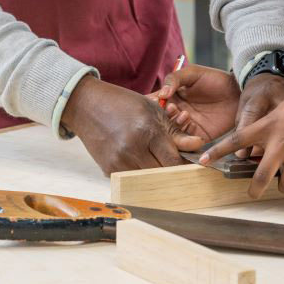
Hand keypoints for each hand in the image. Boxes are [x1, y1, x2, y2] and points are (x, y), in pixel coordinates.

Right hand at [62, 76, 184, 175]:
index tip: (191, 165)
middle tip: (175, 164)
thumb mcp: (151, 109)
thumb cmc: (121, 103)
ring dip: (155, 172)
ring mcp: (119, 161)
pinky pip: (132, 178)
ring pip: (148, 179)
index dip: (185, 165)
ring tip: (154, 159)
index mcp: (147, 130)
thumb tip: (197, 145)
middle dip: (171, 170)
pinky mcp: (108, 169)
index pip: (174, 161)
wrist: (86, 105)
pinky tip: (136, 158)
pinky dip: (138, 172)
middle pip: (163, 173)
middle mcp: (133, 148)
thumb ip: (174, 130)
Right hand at [153, 64, 239, 146]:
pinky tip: (190, 122)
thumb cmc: (215, 79)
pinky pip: (188, 141)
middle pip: (162, 120)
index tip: (154, 102)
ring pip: (173, 132)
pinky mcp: (199, 136)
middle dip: (164, 116)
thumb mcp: (192, 73)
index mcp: (172, 97)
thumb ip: (174, 79)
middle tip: (172, 108)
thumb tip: (162, 94)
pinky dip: (186, 136)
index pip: (156, 103)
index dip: (152, 104)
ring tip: (185, 113)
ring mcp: (188, 125)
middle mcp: (177, 113)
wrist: (238, 91)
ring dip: (175, 124)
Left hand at [200, 75, 283, 197]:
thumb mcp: (282, 109)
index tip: (203, 161)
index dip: (218, 152)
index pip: (237, 139)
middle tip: (252, 193)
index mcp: (268, 126)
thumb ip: (269, 128)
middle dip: (254, 190)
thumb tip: (260, 149)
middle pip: (261, 176)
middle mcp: (280, 143)